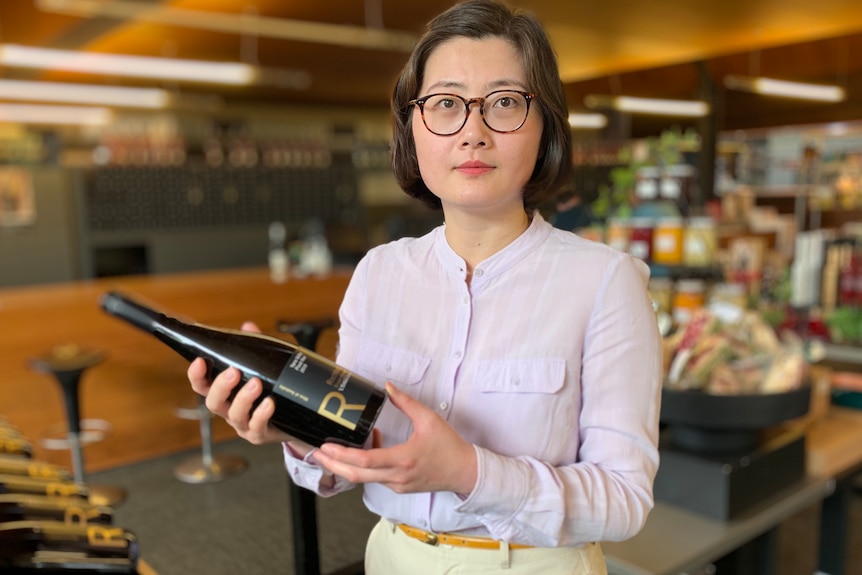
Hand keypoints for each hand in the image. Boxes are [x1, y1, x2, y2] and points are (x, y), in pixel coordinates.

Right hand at [187, 321, 297, 446]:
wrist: (295, 420)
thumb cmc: (272, 391)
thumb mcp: (264, 366)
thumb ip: (255, 347)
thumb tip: (248, 326)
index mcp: (225, 394)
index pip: (202, 385)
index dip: (196, 375)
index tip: (200, 360)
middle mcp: (229, 410)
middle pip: (213, 402)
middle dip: (220, 386)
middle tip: (233, 371)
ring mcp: (243, 424)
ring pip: (234, 414)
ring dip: (243, 398)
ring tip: (256, 384)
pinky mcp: (259, 434)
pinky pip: (256, 427)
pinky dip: (261, 414)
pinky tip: (269, 403)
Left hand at [312, 383, 477, 495]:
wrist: (465, 472)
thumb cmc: (449, 446)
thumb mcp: (429, 419)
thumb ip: (406, 402)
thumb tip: (387, 387)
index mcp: (404, 459)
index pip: (366, 461)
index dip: (342, 455)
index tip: (327, 446)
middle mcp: (397, 476)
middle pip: (356, 475)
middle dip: (333, 464)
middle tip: (316, 452)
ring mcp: (397, 485)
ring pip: (363, 478)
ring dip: (346, 465)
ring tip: (332, 450)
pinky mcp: (399, 487)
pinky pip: (375, 478)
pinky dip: (364, 466)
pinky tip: (364, 450)